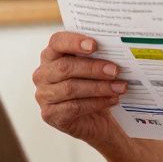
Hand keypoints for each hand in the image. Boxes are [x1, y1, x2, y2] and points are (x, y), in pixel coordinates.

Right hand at [33, 31, 129, 145]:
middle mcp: (43, 74)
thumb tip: (116, 49)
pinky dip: (96, 103)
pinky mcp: (50, 114)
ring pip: (70, 88)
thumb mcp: (95, 68)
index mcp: (51, 55)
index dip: (74, 42)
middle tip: (115, 70)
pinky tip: (112, 100)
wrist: (95, 119)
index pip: (57, 42)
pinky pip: (74, 107)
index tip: (94, 45)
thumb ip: (98, 56)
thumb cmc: (93, 87)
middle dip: (93, 68)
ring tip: (119, 87)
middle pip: (65, 67)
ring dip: (99, 87)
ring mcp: (44, 95)